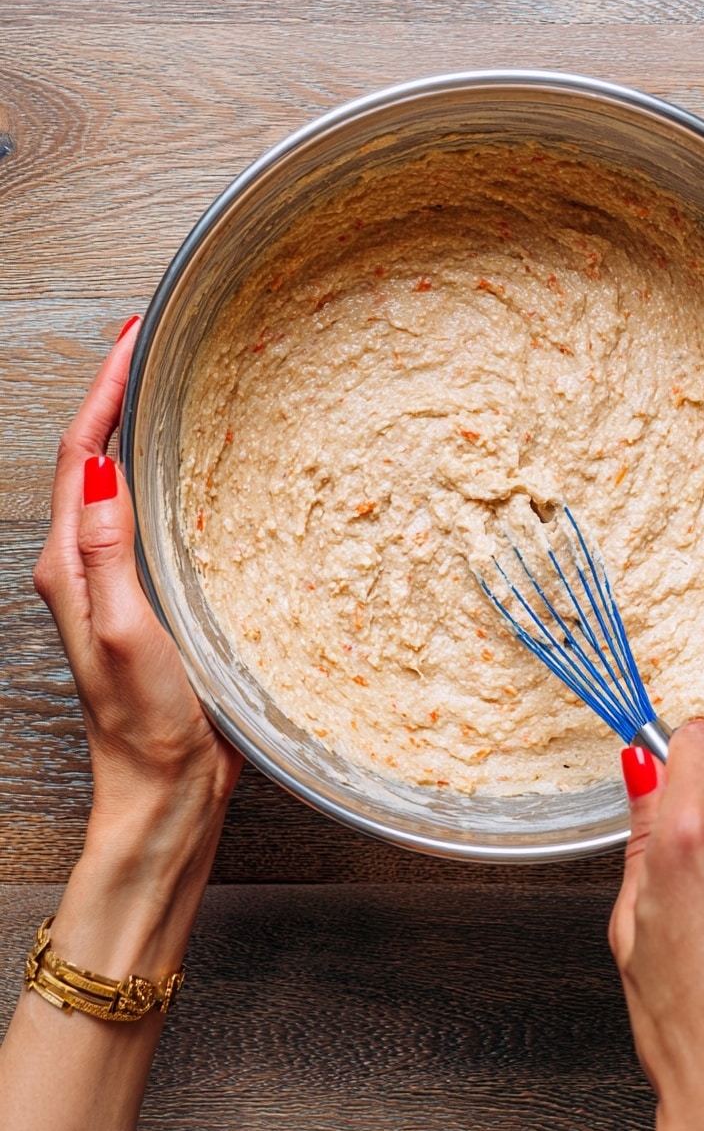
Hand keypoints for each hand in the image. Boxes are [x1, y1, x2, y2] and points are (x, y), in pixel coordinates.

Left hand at [1, 317, 244, 1130]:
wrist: (166, 793)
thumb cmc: (148, 726)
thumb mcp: (127, 639)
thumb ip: (109, 558)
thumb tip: (104, 473)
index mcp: (72, 567)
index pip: (83, 456)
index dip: (104, 392)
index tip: (134, 337)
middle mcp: (87, 566)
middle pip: (95, 458)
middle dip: (118, 394)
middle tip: (156, 344)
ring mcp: (119, 582)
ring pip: (125, 484)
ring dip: (142, 430)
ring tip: (177, 388)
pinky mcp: (152, 599)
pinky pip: (154, 517)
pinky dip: (170, 476)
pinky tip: (204, 470)